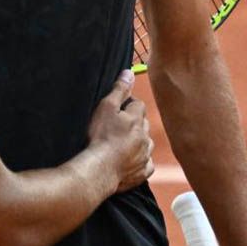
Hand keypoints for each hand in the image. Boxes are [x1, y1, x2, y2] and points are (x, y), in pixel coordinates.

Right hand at [87, 69, 154, 191]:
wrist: (100, 169)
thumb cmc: (100, 137)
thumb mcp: (106, 107)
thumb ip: (119, 90)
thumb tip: (129, 73)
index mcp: (137, 119)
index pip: (138, 105)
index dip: (128, 105)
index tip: (118, 109)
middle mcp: (145, 136)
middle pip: (143, 124)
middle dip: (134, 122)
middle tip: (117, 126)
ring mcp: (145, 155)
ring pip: (146, 144)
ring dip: (138, 142)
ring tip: (122, 144)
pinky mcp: (142, 172)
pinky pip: (146, 164)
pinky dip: (140, 161)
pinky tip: (129, 162)